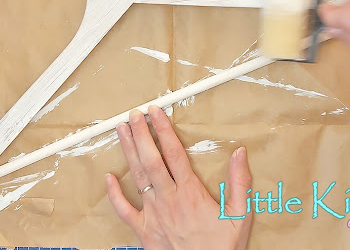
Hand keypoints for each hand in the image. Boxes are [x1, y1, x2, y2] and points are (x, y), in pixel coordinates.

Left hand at [105, 106, 252, 249]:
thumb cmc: (222, 248)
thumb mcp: (240, 216)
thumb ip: (240, 183)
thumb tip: (240, 153)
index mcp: (191, 193)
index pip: (174, 153)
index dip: (163, 130)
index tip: (156, 112)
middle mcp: (169, 199)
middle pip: (151, 160)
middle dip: (141, 134)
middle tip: (134, 114)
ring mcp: (153, 214)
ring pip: (137, 177)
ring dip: (128, 151)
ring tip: (121, 130)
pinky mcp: (143, 231)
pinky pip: (124, 210)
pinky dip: (114, 194)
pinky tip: (108, 177)